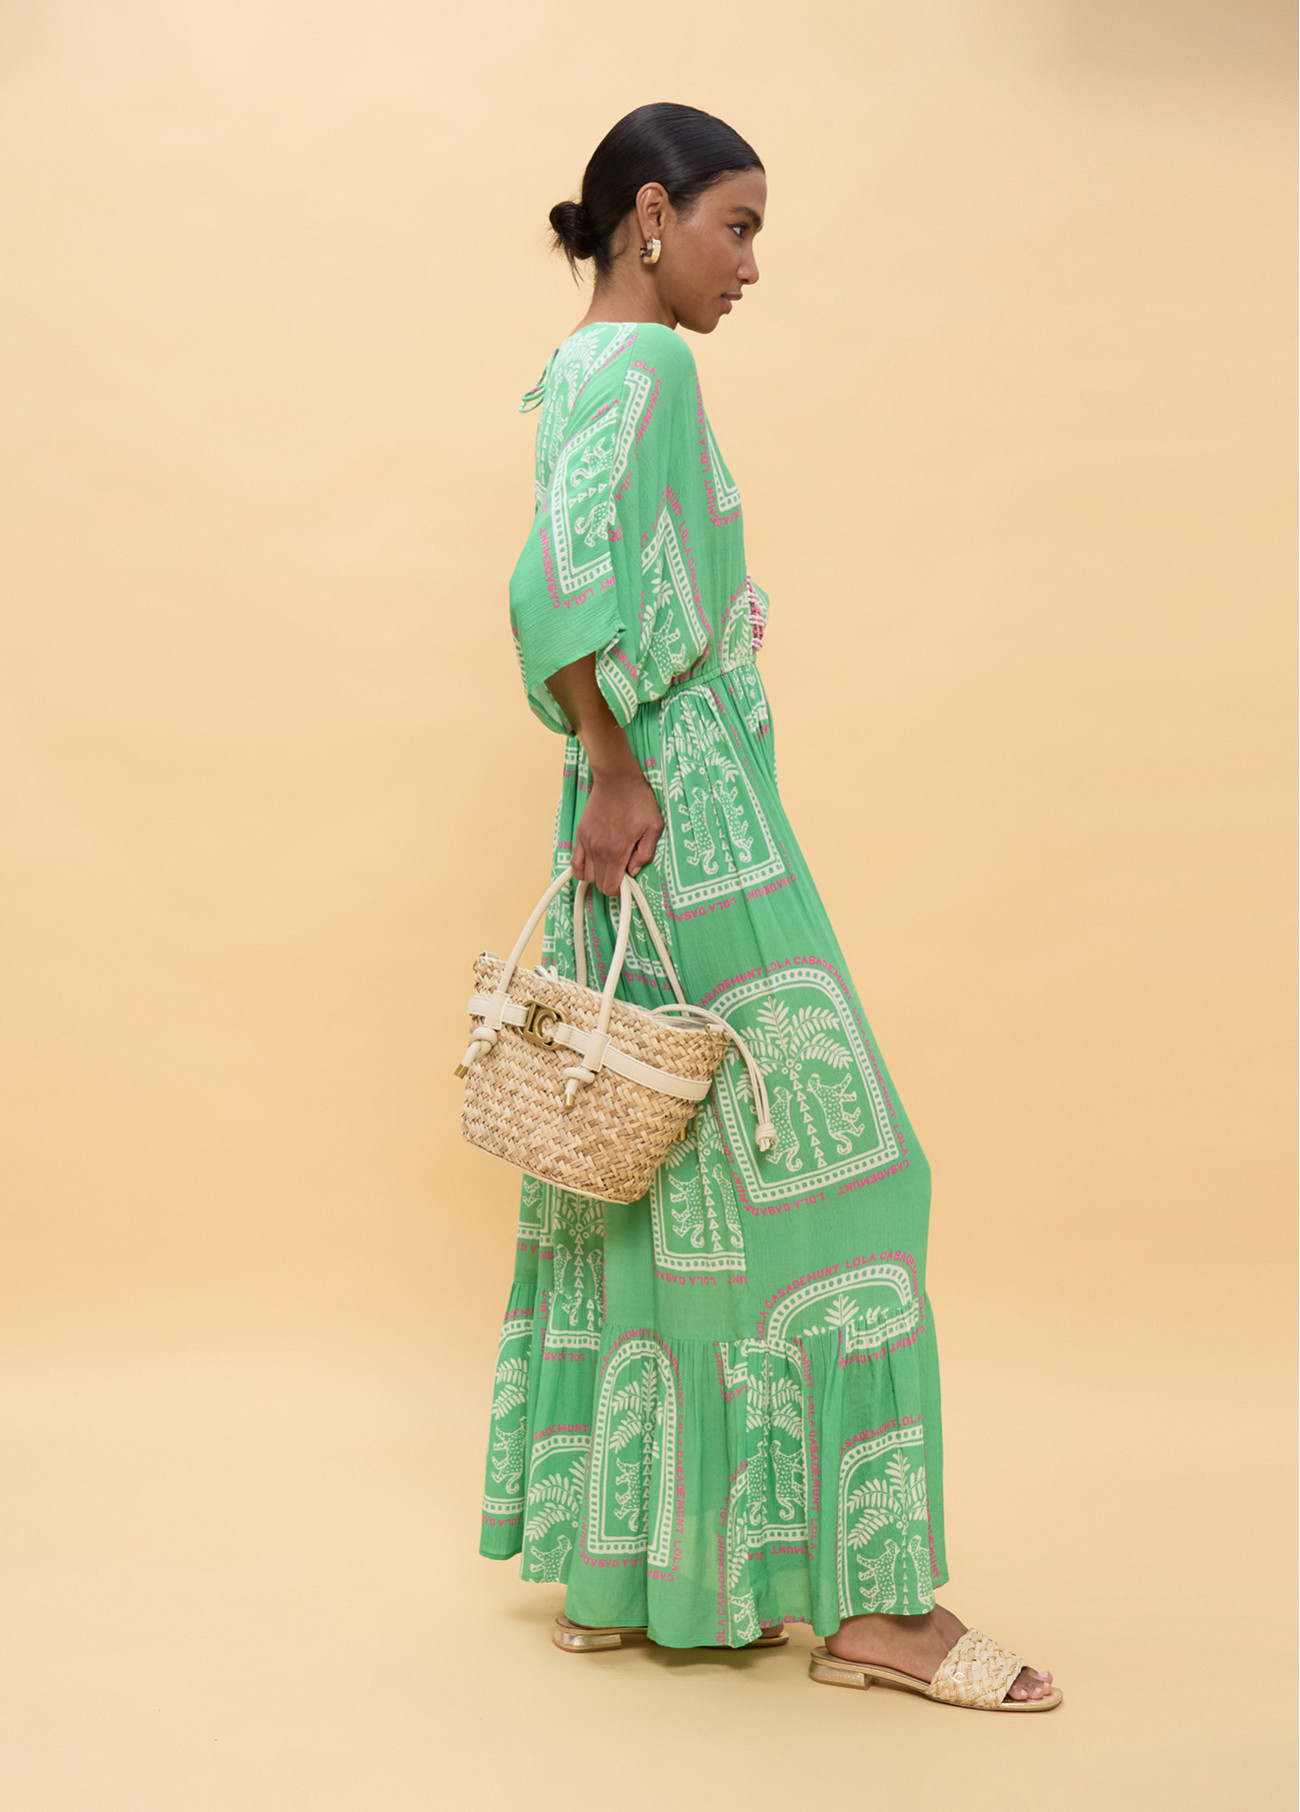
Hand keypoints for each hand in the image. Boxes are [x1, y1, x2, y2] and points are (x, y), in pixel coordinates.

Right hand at [571, 767, 663, 895]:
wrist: (617, 779)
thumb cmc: (638, 800)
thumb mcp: (654, 826)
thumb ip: (646, 853)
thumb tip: (634, 871)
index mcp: (617, 851)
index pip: (611, 887)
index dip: (621, 889)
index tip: (628, 880)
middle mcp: (599, 850)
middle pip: (599, 884)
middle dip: (611, 883)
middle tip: (622, 870)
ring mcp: (587, 842)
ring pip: (586, 876)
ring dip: (598, 876)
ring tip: (610, 865)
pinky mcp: (581, 835)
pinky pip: (575, 862)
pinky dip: (582, 869)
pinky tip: (593, 864)